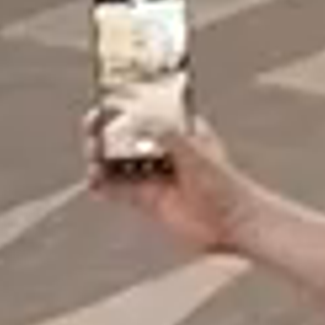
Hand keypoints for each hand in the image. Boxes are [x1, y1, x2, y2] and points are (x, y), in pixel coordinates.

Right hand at [103, 113, 248, 265]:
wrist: (232, 221)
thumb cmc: (223, 182)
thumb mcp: (194, 151)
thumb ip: (166, 134)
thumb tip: (137, 119)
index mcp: (177, 129)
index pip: (144, 111)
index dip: (122, 107)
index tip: (103, 103)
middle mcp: (161, 150)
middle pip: (124, 137)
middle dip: (105, 133)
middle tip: (92, 131)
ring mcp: (153, 175)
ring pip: (117, 163)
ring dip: (101, 159)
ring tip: (93, 160)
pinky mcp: (148, 200)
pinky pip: (118, 191)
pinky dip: (103, 186)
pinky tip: (94, 184)